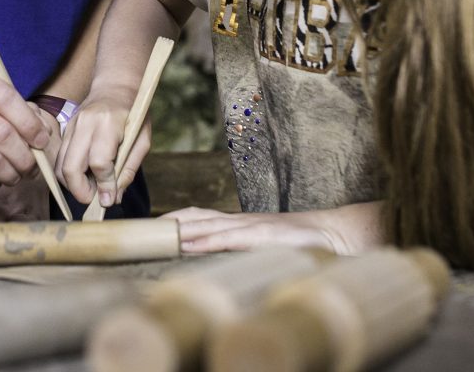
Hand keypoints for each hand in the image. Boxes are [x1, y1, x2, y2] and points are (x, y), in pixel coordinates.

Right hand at [57, 82, 149, 207]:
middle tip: (95, 199)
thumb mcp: (142, 140)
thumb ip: (128, 169)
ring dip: (73, 185)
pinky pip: (60, 159)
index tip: (109, 199)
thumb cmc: (133, 114)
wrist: (115, 87)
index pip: (99, 162)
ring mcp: (71, 126)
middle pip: (71, 167)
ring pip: (60, 166)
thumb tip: (113, 197)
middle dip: (80, 191)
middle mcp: (84, 124)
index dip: (104, 185)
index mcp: (108, 123)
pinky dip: (69, 174)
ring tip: (91, 188)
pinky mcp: (64, 131)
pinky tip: (85, 176)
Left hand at [167, 207, 342, 254]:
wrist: (331, 232)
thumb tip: (220, 255)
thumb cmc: (298, 241)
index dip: (176, 219)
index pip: (200, 216)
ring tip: (156, 234)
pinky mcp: (260, 236)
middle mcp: (240, 221)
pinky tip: (190, 244)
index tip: (153, 225)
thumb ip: (243, 246)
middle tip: (142, 229)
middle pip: (196, 217)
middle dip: (169, 222)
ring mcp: (249, 226)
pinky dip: (206, 240)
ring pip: (206, 225)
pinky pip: (227, 237)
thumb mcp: (264, 244)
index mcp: (239, 223)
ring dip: (180, 230)